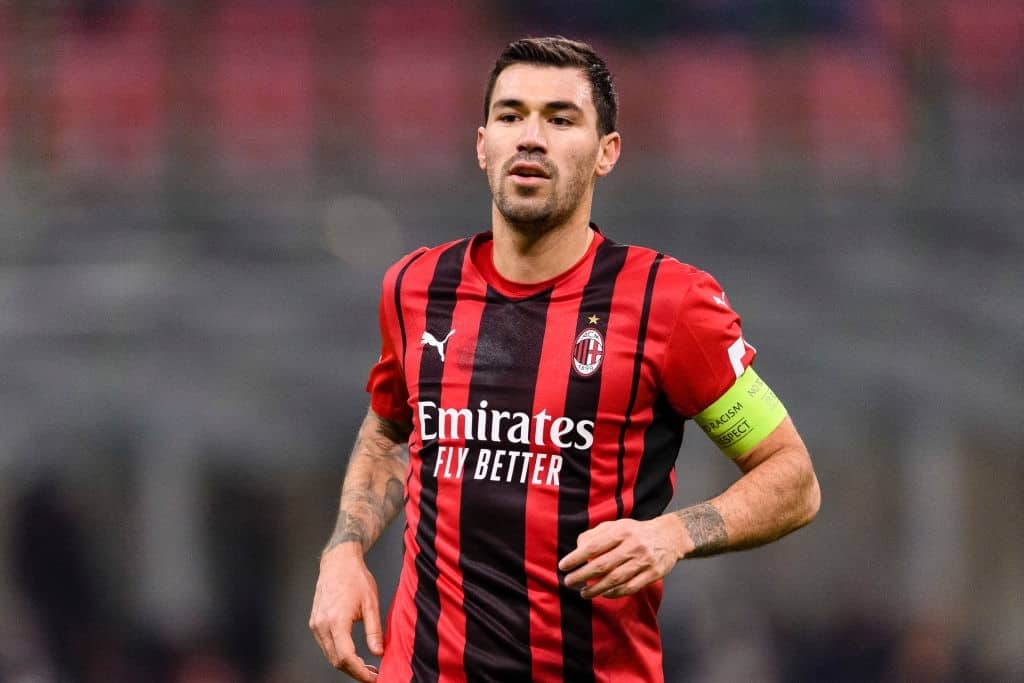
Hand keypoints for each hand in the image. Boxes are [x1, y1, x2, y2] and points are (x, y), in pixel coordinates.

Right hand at [309, 544, 382, 680]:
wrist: (338, 562)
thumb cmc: (356, 578)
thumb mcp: (371, 603)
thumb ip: (374, 630)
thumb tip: (378, 653)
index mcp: (336, 620)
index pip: (346, 657)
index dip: (360, 672)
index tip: (374, 678)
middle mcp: (321, 625)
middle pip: (336, 660)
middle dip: (354, 672)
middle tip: (373, 675)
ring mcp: (315, 624)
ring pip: (330, 655)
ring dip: (347, 665)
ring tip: (366, 668)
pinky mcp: (314, 623)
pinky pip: (326, 646)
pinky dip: (338, 654)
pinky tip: (353, 655)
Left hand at [558, 515, 685, 598]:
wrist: (670, 537)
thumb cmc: (636, 532)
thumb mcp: (616, 525)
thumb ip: (595, 534)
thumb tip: (577, 548)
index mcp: (622, 531)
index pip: (594, 546)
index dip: (576, 557)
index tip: (563, 565)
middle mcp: (633, 546)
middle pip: (602, 565)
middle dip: (582, 575)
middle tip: (569, 581)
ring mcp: (644, 561)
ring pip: (615, 579)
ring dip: (596, 588)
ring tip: (583, 593)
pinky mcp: (652, 574)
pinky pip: (630, 588)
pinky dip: (614, 593)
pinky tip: (603, 594)